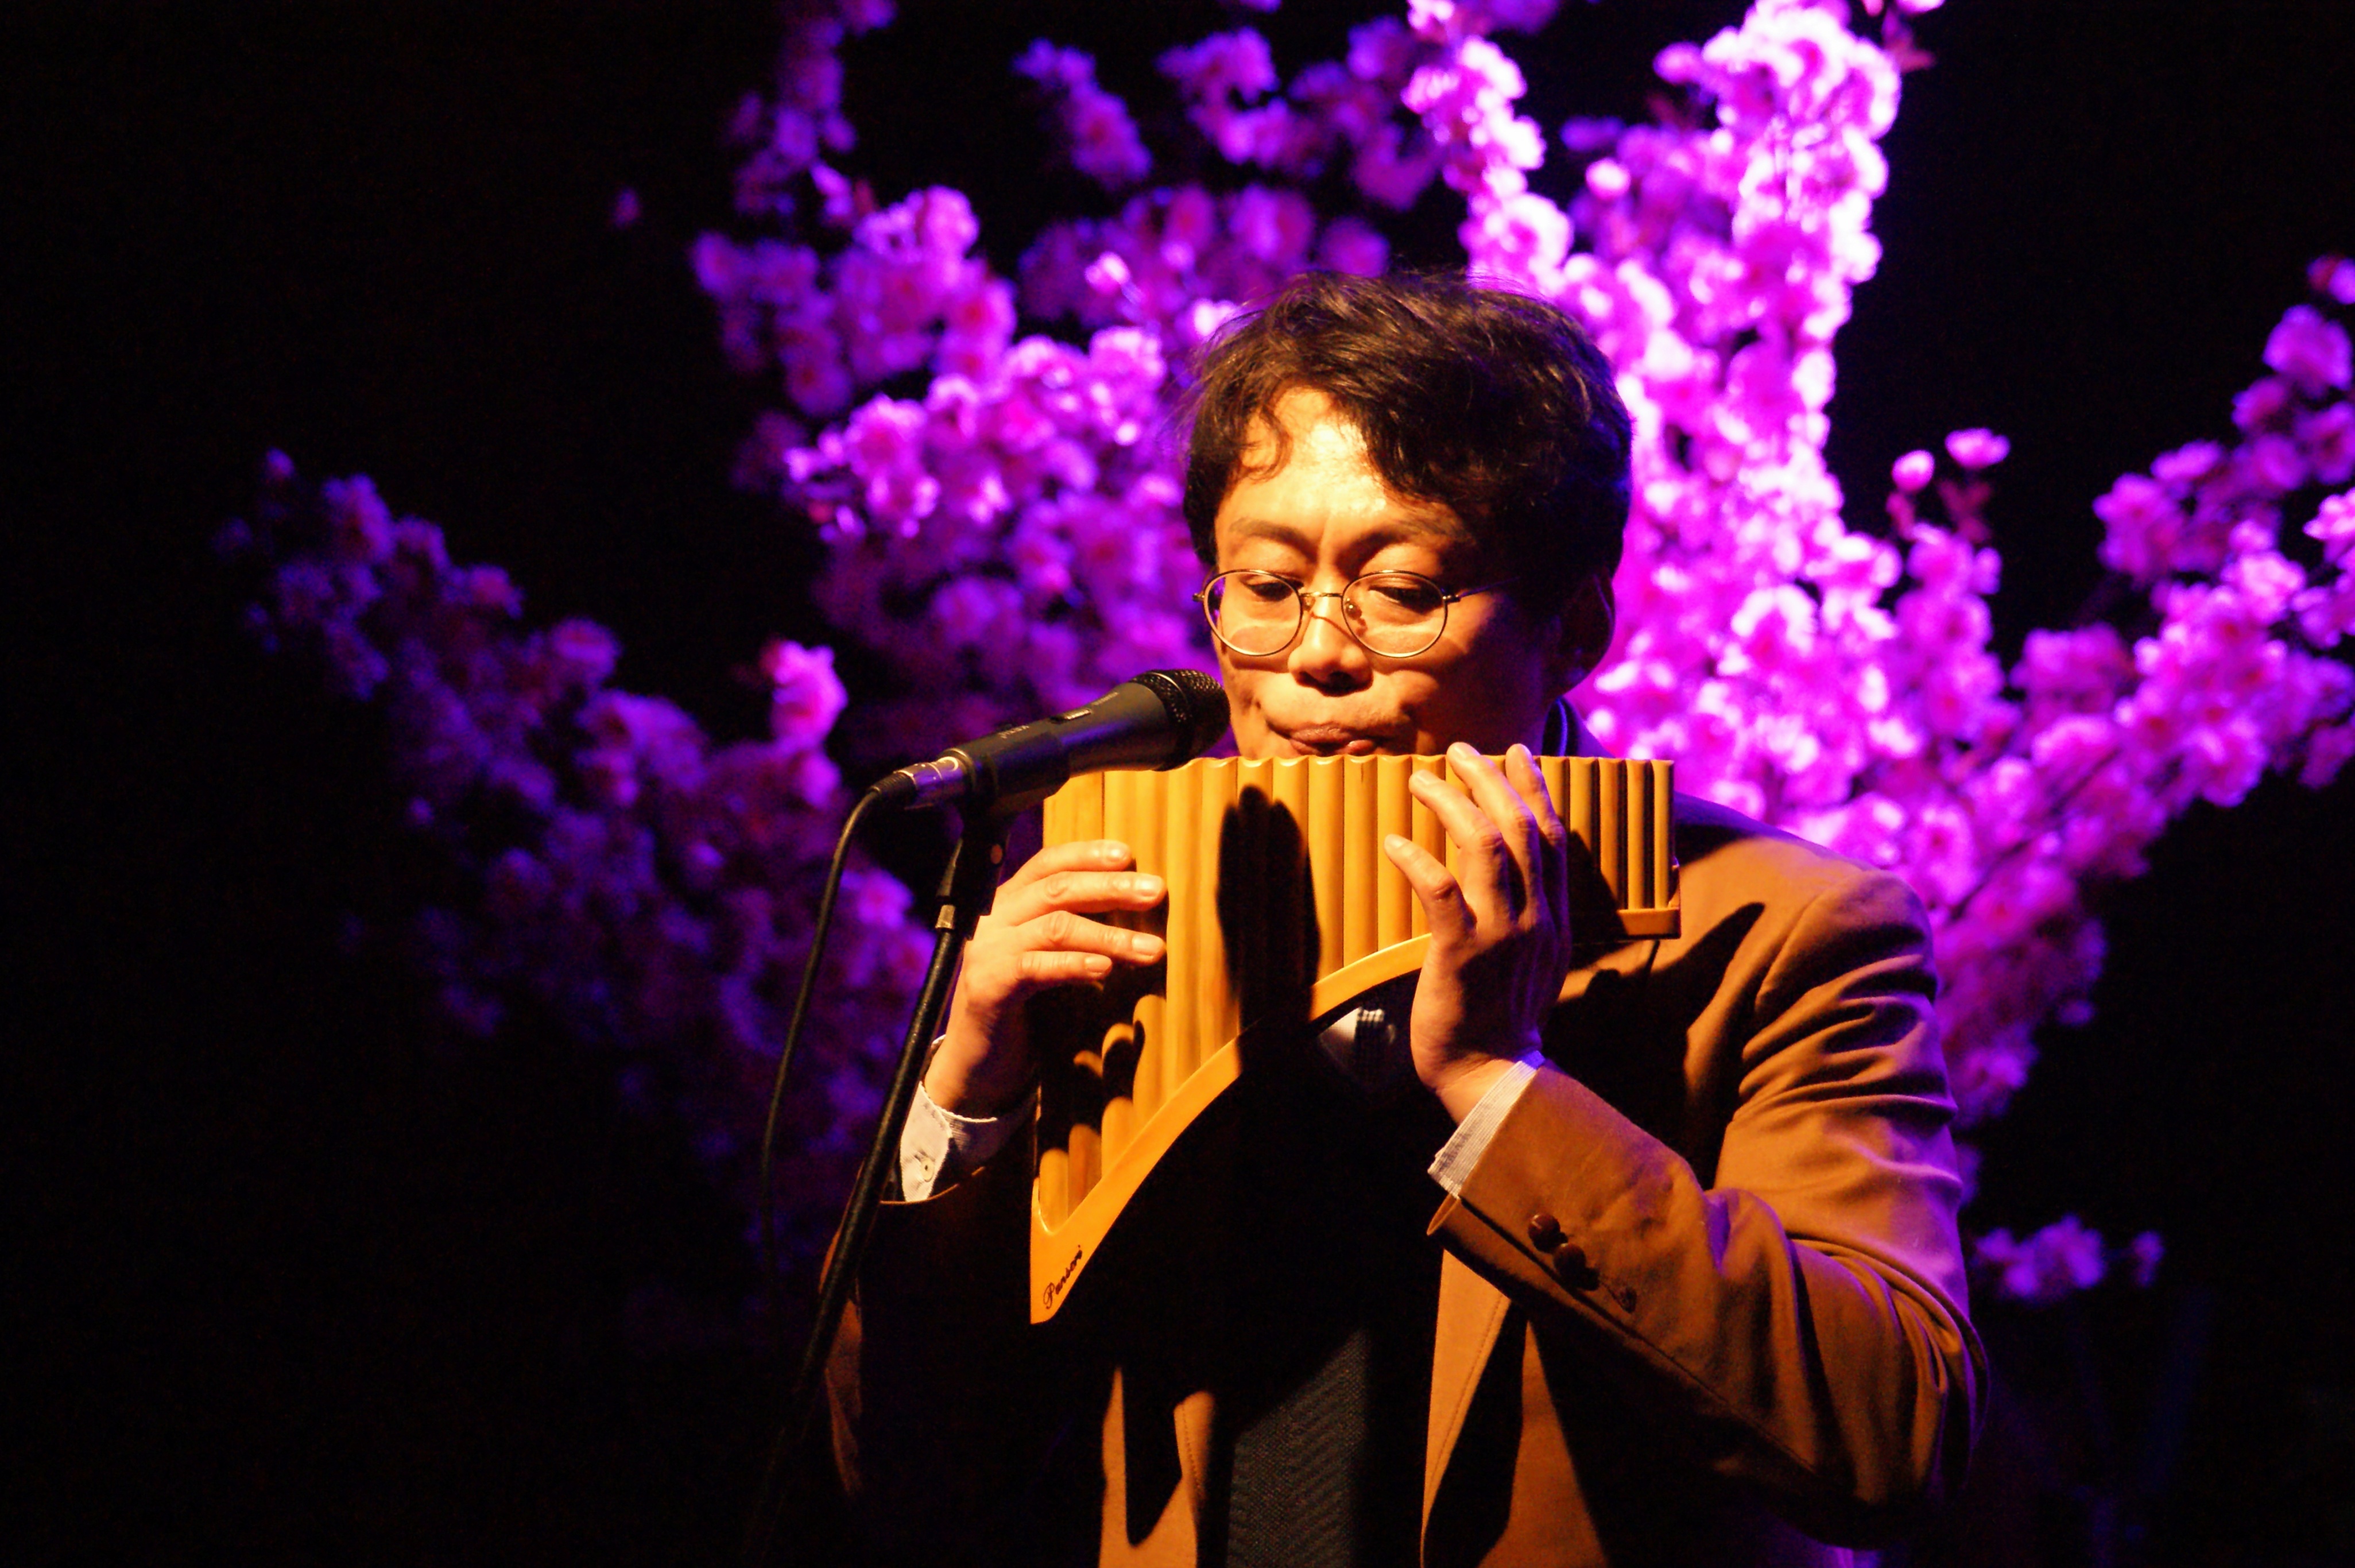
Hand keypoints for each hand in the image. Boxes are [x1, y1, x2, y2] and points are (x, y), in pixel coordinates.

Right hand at [926, 839, 1167, 1117]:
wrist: (976, 1061)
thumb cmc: (1023, 1006)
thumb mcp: (1048, 957)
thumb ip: (1074, 929)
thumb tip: (1133, 907)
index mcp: (1009, 904)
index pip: (1047, 864)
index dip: (1086, 855)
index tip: (1127, 854)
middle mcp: (994, 919)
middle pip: (1057, 889)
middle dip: (1111, 888)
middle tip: (1156, 891)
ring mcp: (987, 951)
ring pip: (1055, 927)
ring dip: (1110, 936)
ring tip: (1152, 948)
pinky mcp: (988, 986)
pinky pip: (1036, 968)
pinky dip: (1075, 965)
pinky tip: (1105, 969)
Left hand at [1385, 743, 1573, 1121]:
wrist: (1492, 1073)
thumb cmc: (1503, 1016)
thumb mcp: (1538, 961)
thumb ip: (1535, 916)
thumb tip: (1525, 880)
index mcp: (1554, 916)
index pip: (1551, 836)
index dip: (1535, 788)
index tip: (1516, 752)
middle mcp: (1535, 918)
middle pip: (1520, 827)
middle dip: (1491, 779)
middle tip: (1461, 749)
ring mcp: (1501, 935)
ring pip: (1485, 847)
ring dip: (1452, 804)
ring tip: (1422, 779)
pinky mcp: (1461, 955)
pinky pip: (1441, 893)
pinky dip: (1417, 861)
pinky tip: (1395, 842)